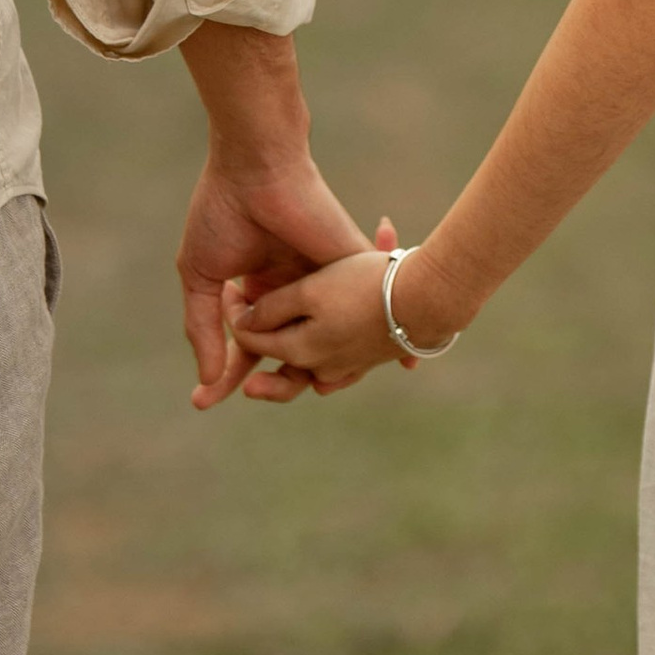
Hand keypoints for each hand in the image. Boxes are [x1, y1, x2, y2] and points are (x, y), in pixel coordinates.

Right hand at [177, 159, 380, 407]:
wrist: (255, 169)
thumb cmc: (223, 212)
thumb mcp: (203, 277)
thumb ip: (204, 328)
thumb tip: (208, 380)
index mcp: (260, 291)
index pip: (249, 345)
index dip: (227, 375)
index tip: (202, 402)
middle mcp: (295, 292)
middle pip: (291, 352)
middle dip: (273, 381)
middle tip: (250, 394)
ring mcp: (324, 284)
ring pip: (331, 342)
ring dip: (324, 371)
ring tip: (306, 387)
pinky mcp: (351, 270)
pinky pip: (373, 311)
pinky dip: (391, 338)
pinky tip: (404, 363)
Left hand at [228, 244, 410, 387]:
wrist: (428, 297)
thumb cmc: (367, 287)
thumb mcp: (311, 291)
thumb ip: (272, 309)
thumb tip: (244, 325)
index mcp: (302, 351)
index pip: (254, 339)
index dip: (236, 316)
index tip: (230, 287)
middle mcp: (322, 367)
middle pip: (278, 363)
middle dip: (255, 354)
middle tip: (226, 354)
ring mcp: (347, 365)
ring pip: (307, 365)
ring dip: (289, 358)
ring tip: (274, 355)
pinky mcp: (369, 357)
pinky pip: (337, 363)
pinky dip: (325, 355)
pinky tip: (319, 353)